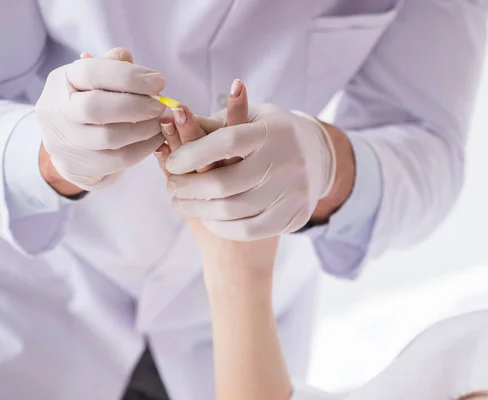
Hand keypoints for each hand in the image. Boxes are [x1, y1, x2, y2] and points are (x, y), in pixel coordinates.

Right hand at [36, 47, 166, 191]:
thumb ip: (112, 67)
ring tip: (161, 122)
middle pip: (96, 108)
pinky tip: (156, 139)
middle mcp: (56, 110)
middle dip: (136, 106)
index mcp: (62, 80)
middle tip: (160, 106)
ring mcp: (64, 141)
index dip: (129, 77)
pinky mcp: (77, 167)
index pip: (92, 72)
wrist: (71, 147)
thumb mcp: (97, 81)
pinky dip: (143, 149)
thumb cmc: (92, 104)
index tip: (158, 82)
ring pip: (109, 137)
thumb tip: (127, 58)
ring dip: (144, 129)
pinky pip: (119, 159)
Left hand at [154, 80, 279, 271]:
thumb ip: (214, 124)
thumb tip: (170, 123)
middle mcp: (286, 160)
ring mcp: (293, 191)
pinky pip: (249, 230)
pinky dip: (222, 226)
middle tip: (171, 188)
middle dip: (189, 188)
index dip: (193, 153)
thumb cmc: (268, 133)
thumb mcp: (248, 118)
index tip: (171, 162)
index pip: (227, 141)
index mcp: (272, 130)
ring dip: (199, 209)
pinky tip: (208, 218)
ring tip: (181, 203)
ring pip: (234, 210)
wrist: (317, 155)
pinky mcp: (294, 215)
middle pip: (226, 183)